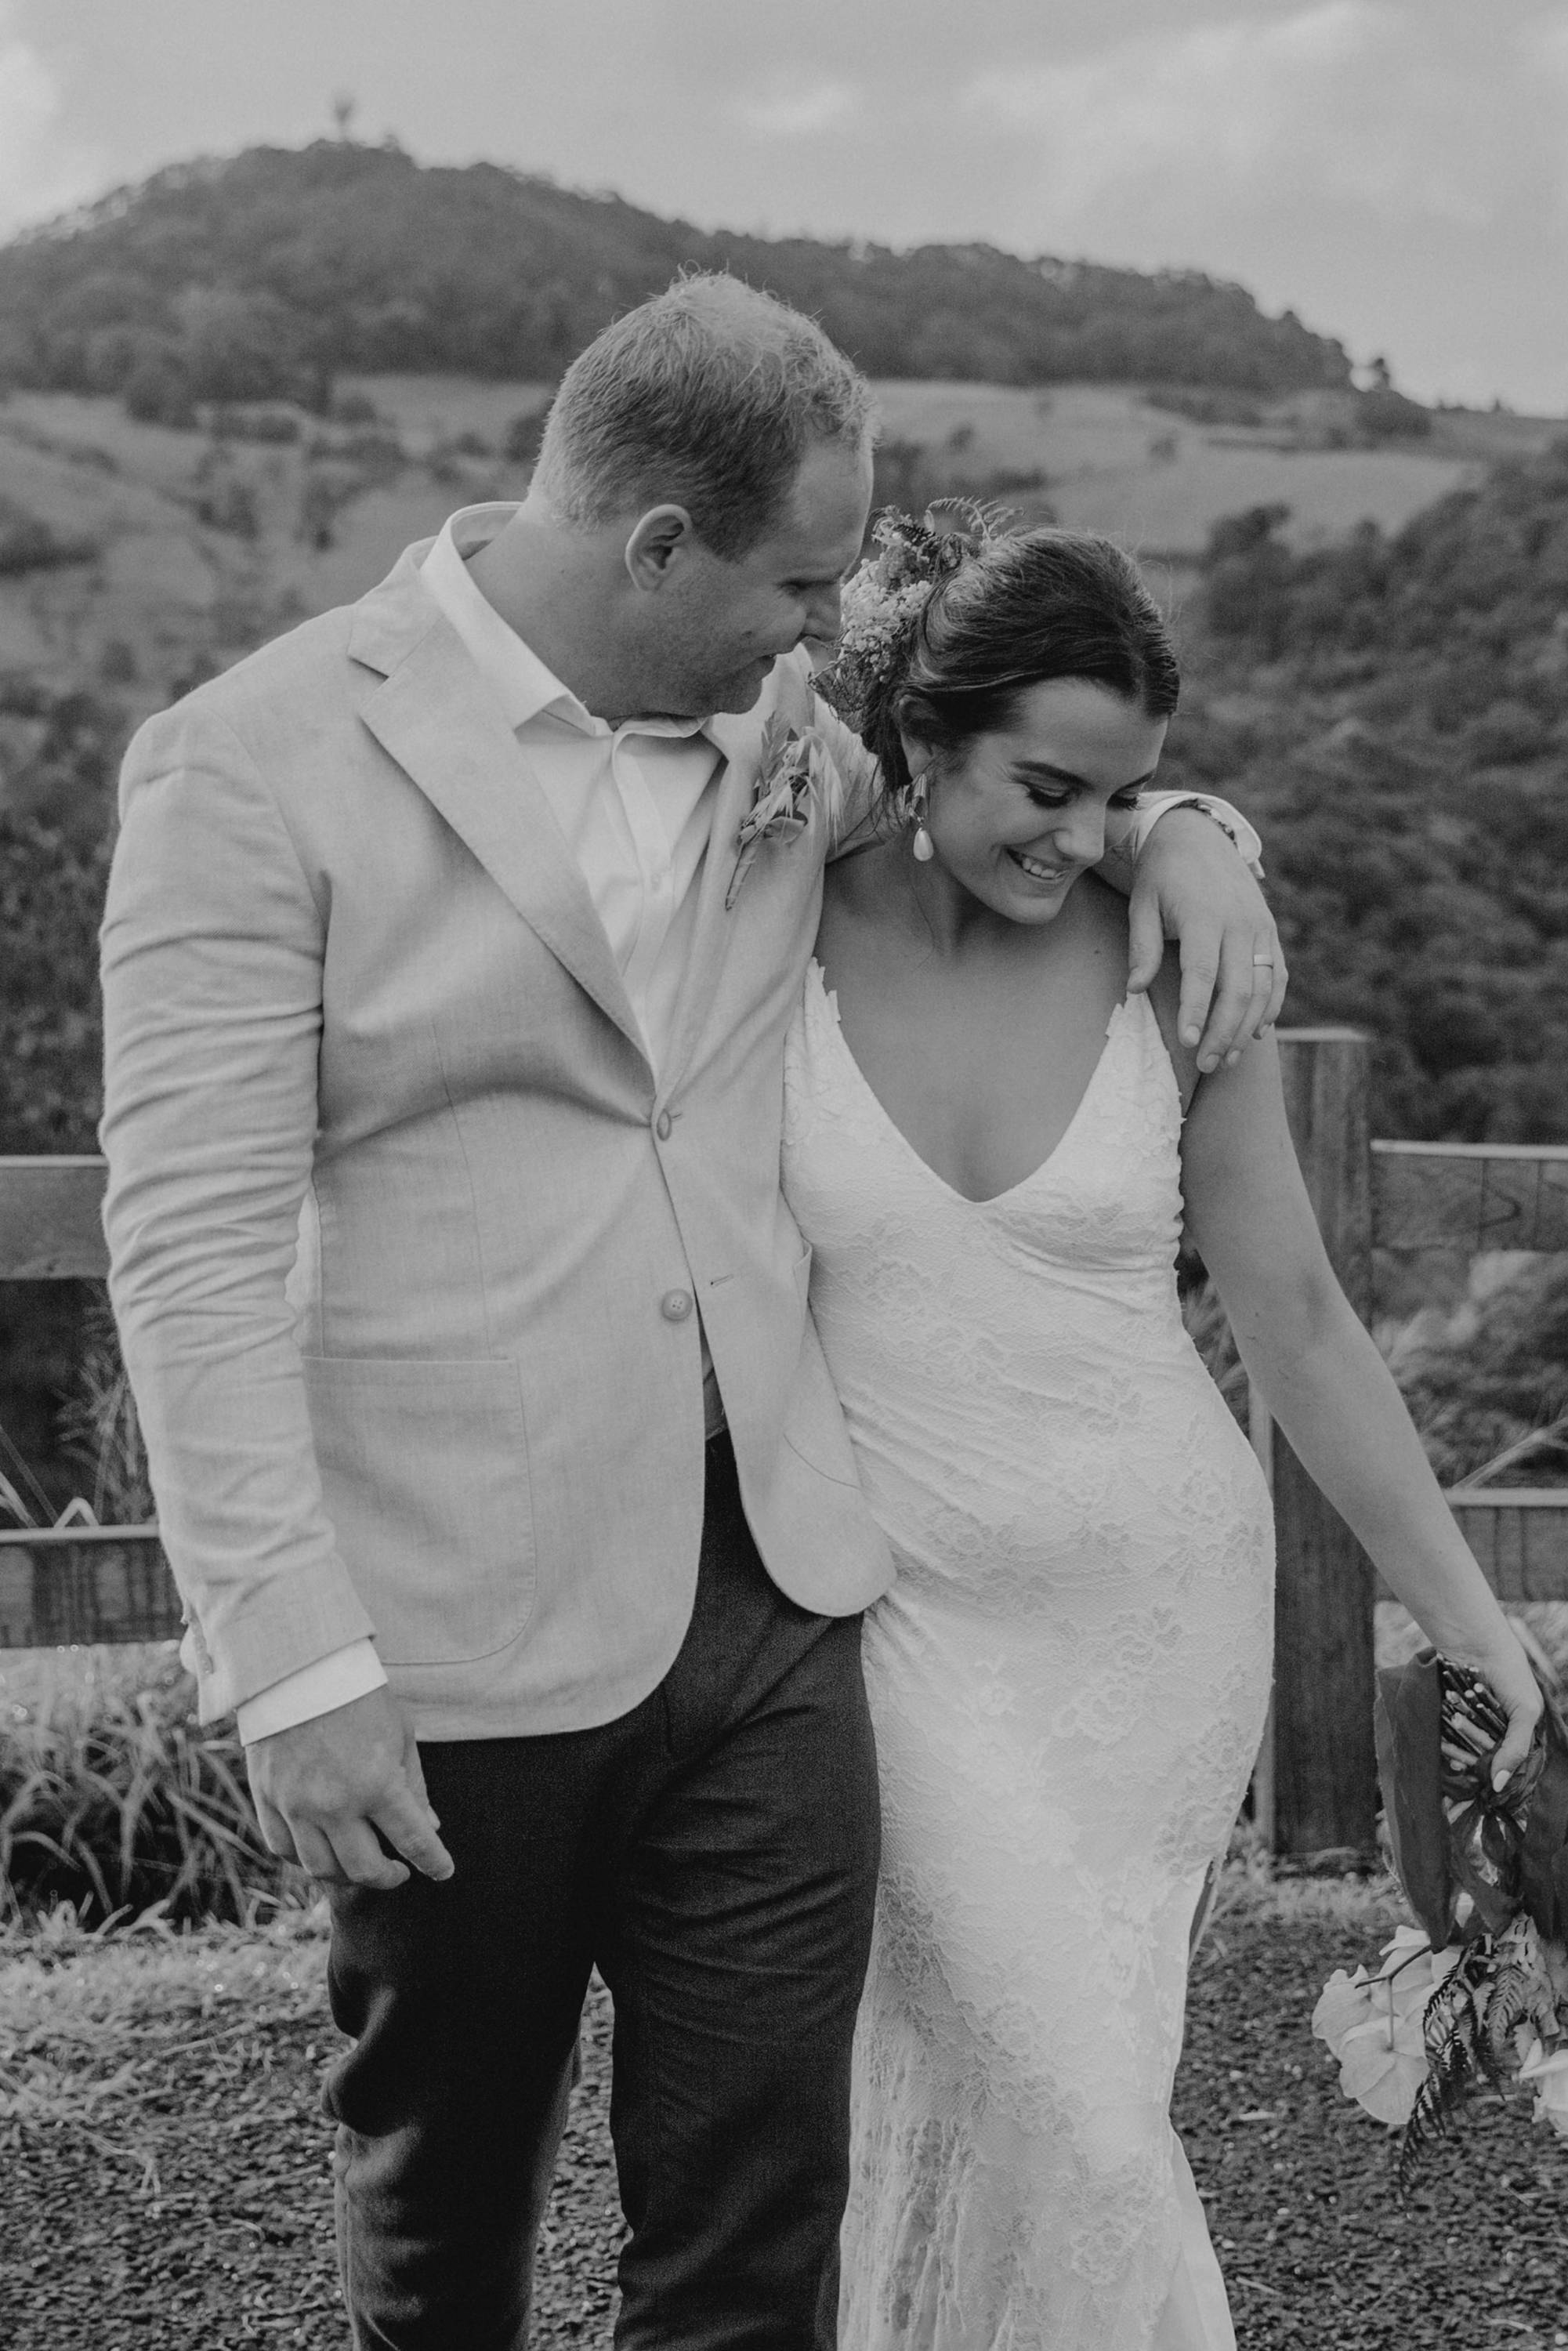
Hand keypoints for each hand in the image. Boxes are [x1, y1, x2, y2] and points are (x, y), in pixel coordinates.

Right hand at [246, 1685, 454, 1889]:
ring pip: (321, 1869)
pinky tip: (321, 1850)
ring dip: (347, 1874)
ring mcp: (296, 1806)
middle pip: (364, 1870)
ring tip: (360, 1863)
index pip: (413, 1842)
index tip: (443, 1871)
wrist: (298, 1668)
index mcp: (378, 1784)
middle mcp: (335, 1804)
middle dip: (389, 1879)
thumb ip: (415, 1786)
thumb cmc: (359, 1696)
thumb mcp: (400, 1733)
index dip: (434, 1863)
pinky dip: (304, 1858)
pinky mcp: (267, 1800)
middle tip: (399, 1872)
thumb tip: (430, 1827)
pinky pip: (283, 1849)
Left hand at [1126, 810, 1286, 1071]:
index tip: (1188, 1043)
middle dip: (1223, 1032)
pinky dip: (1271, 1006)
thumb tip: (1134, 989)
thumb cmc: (1162, 874)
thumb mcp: (1142, 902)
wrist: (1198, 835)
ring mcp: (1260, 927)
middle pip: (1238, 989)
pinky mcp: (1270, 931)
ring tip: (1227, 1058)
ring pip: (1262, 988)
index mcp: (1203, 916)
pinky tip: (1256, 1032)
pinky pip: (1277, 975)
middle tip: (1206, 1065)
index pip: (1203, 973)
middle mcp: (1238, 923)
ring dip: (1246, 1028)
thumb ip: (1141, 946)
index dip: (1197, 1011)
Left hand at [1445, 1630, 1545, 1791]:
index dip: (1497, 1774)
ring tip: (1451, 1757)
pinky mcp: (1452, 1713)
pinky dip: (1445, 1741)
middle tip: (1462, 1770)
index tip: (1486, 1788)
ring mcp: (1472, 1720)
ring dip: (1457, 1753)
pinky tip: (1441, 1746)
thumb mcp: (1525, 1711)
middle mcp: (1495, 1728)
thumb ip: (1515, 1749)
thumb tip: (1500, 1785)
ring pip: (1464, 1749)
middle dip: (1473, 1765)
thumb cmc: (1510, 1673)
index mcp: (1517, 1730)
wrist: (1475, 1642)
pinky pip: (1447, 1735)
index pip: (1508, 1761)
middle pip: (1484, 1758)